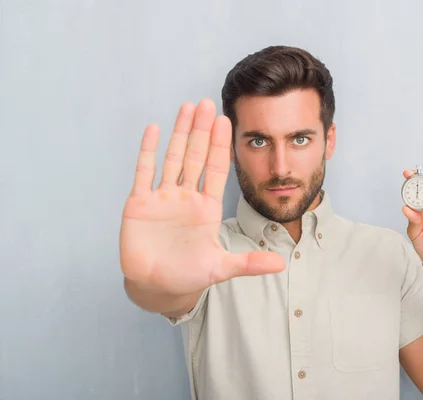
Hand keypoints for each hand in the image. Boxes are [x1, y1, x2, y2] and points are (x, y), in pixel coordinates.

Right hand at [120, 100, 284, 294]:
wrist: (158, 286)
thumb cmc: (189, 275)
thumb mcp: (220, 268)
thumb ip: (249, 263)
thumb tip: (280, 264)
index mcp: (207, 207)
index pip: (216, 169)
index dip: (221, 145)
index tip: (226, 121)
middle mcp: (186, 197)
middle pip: (196, 156)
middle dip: (202, 130)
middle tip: (208, 102)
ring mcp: (163, 198)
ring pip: (172, 158)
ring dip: (179, 133)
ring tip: (187, 107)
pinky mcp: (140, 204)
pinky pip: (144, 172)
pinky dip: (148, 151)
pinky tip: (154, 129)